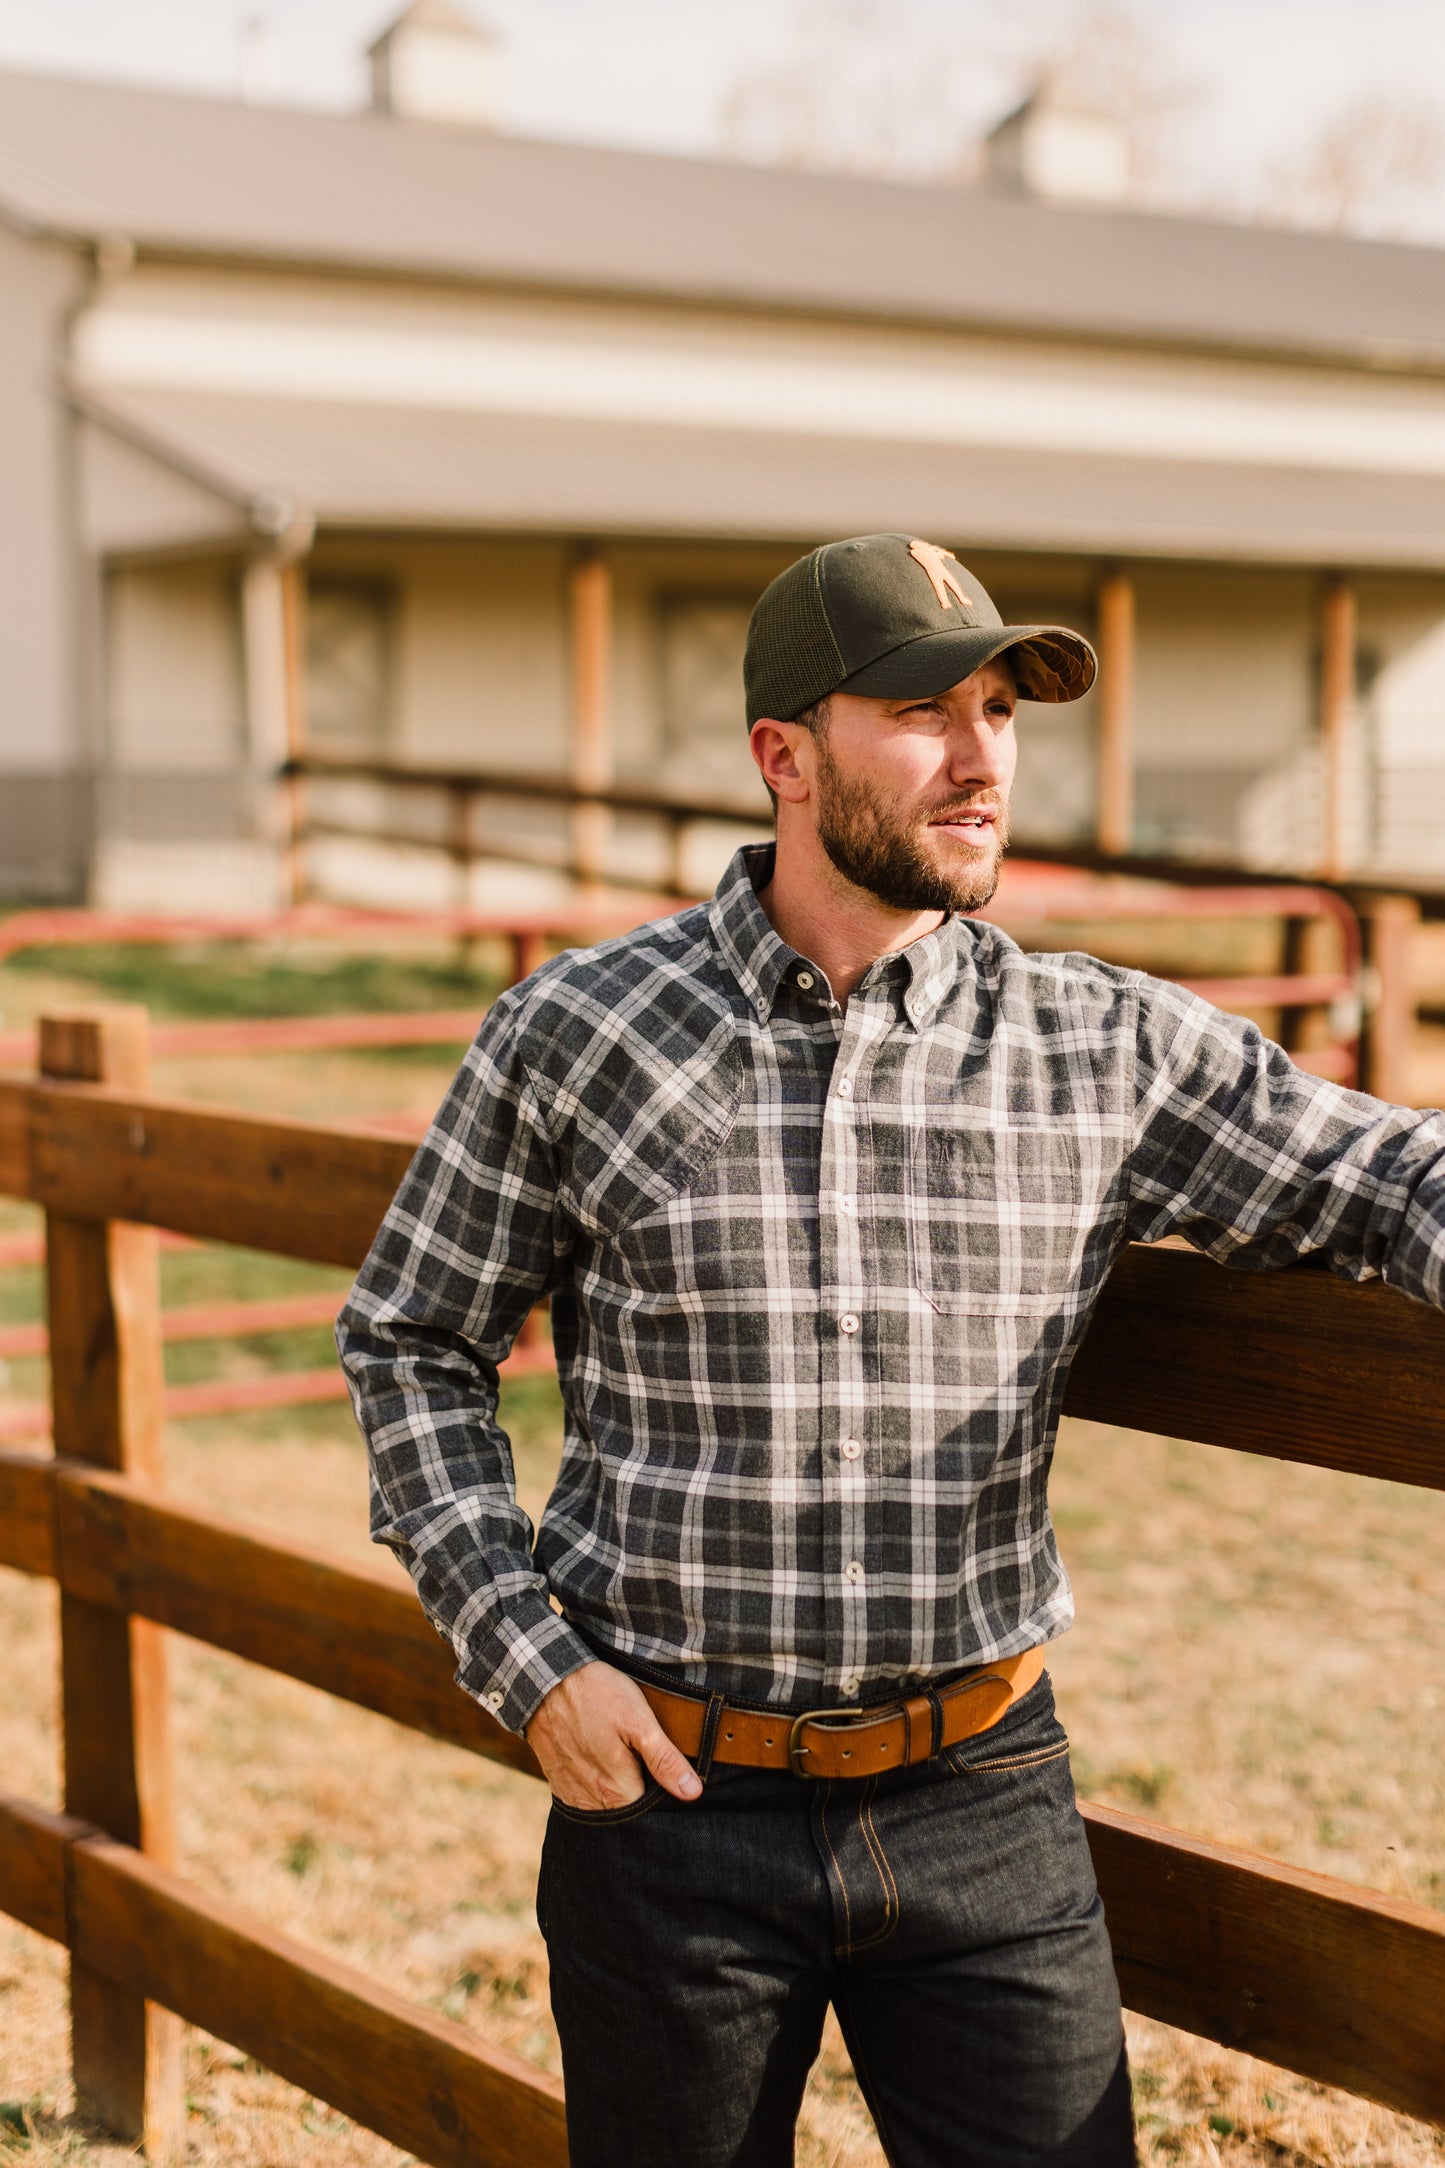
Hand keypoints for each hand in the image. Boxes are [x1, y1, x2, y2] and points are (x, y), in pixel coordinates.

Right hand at [525, 1661, 702, 1810]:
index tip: (669, 1781)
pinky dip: (595, 1793)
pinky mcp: (557, 1781)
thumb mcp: (639, 1720)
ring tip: (625, 1768)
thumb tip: (692, 1792)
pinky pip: (582, 1801)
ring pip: (603, 1811)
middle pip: (625, 1816)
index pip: (649, 1816)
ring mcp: (571, 1792)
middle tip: (646, 1768)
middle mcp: (591, 1800)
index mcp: (616, 1790)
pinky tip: (602, 1770)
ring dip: (617, 1798)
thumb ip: (664, 1759)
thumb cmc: (597, 1694)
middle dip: (640, 1801)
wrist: (545, 1678)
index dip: (663, 1801)